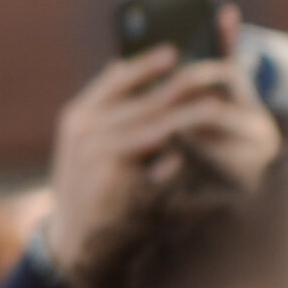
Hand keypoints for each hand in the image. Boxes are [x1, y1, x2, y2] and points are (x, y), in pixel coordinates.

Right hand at [41, 33, 281, 274]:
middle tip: (212, 76)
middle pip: (141, 103)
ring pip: (151, 130)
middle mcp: (84, 131)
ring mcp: (94, 156)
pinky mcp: (109, 182)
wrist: (71, 234)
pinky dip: (170, 159)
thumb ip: (105, 106)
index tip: (173, 52)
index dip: (145, 65)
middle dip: (179, 89)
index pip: (116, 81)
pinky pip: (149, 167)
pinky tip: (188, 155)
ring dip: (186, 118)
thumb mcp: (86, 140)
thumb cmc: (86, 181)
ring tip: (216, 107)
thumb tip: (117, 62)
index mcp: (79, 115)